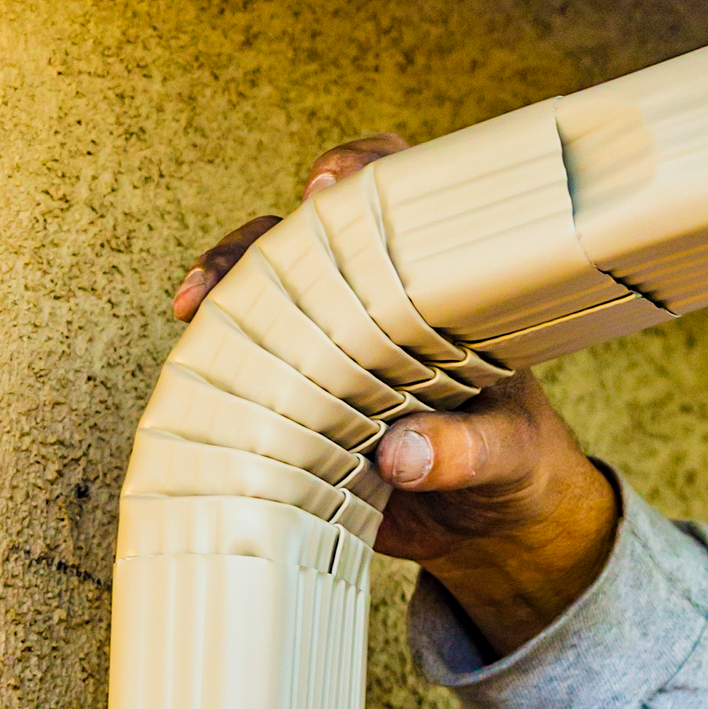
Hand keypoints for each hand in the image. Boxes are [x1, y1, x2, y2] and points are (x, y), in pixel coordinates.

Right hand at [171, 135, 617, 655]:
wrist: (492, 536)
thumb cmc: (516, 465)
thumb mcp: (510, 455)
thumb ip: (467, 450)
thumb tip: (401, 454)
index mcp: (438, 291)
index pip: (400, 201)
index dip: (361, 173)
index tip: (325, 188)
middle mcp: (376, 309)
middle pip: (305, 243)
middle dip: (256, 243)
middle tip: (231, 271)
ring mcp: (331, 357)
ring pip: (261, 301)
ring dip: (223, 296)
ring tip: (198, 310)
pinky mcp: (300, 412)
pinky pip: (245, 377)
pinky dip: (213, 372)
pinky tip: (192, 380)